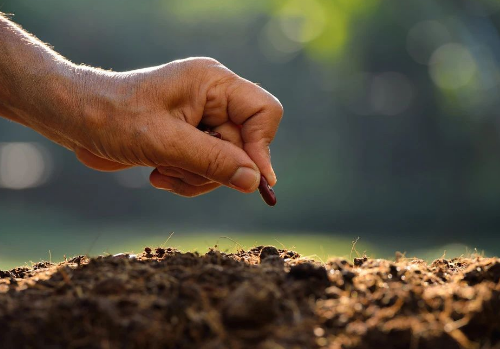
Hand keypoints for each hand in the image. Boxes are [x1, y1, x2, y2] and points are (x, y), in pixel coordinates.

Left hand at [71, 58, 282, 196]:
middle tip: (178, 169)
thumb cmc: (114, 118)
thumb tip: (255, 181)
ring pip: (227, 163)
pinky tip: (158, 173)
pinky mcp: (191, 137)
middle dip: (212, 168)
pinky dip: (186, 178)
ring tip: (161, 170)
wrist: (77, 118)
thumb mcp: (165, 143)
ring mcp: (203, 118)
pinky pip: (207, 168)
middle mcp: (214, 98)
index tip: (249, 179)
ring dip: (195, 177)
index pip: (264, 111)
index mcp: (213, 83)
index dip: (261, 147)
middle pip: (245, 145)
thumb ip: (213, 161)